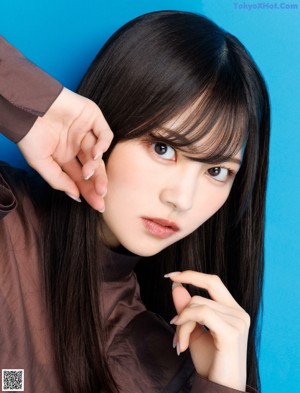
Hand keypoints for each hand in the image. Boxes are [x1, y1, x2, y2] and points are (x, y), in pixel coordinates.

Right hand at [17, 87, 112, 210]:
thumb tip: (76, 197)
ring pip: (98, 153)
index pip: (81, 178)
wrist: (26, 107)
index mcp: (66, 157)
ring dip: (95, 165)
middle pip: (93, 168)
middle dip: (98, 183)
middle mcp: (77, 146)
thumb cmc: (29, 134)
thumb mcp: (41, 163)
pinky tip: (95, 154)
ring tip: (88, 172)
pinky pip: (105, 134)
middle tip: (101, 195)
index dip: (89, 191)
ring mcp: (86, 132)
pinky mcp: (92, 117)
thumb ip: (59, 180)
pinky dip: (103, 144)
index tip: (98, 205)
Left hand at [165, 271, 249, 390]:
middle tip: (172, 326)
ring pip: (197, 305)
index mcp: (233, 310)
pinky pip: (200, 314)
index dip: (192, 275)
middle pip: (201, 295)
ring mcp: (238, 322)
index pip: (213, 282)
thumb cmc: (210, 363)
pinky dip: (185, 324)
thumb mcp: (194, 331)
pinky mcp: (231, 333)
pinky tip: (182, 342)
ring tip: (179, 343)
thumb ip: (187, 308)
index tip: (170, 275)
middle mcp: (239, 313)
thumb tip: (176, 286)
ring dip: (182, 324)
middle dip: (183, 309)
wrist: (219, 389)